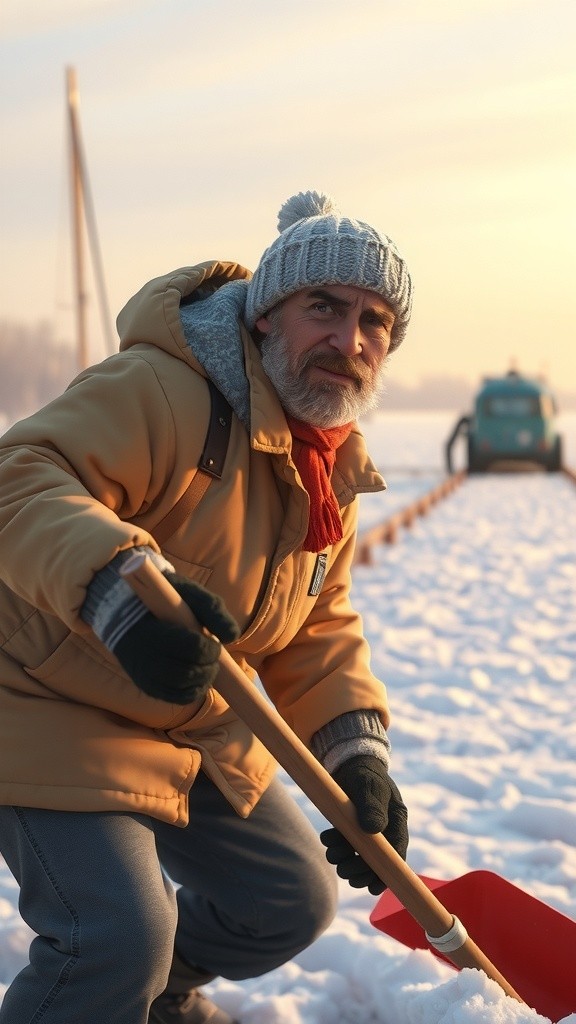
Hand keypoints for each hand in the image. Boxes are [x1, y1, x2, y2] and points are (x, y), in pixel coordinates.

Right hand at [113, 574, 238, 703]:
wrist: (123, 611)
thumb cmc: (162, 598)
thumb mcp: (187, 592)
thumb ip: (212, 609)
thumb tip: (232, 637)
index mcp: (154, 629)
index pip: (191, 648)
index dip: (210, 649)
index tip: (215, 643)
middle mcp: (144, 656)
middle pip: (187, 673)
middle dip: (209, 668)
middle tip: (214, 658)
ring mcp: (142, 674)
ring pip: (180, 690)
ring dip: (202, 682)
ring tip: (208, 668)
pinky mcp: (145, 685)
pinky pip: (172, 698)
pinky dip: (190, 692)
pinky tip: (198, 680)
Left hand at [320, 754, 408, 894]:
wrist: (348, 762)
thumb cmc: (363, 772)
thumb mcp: (367, 785)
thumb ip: (371, 805)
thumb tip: (374, 830)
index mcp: (397, 820)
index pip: (397, 854)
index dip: (386, 874)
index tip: (373, 887)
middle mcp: (385, 829)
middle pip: (376, 863)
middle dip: (358, 869)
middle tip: (342, 868)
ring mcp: (368, 831)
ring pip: (359, 859)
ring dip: (344, 861)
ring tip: (331, 851)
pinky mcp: (352, 830)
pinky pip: (345, 849)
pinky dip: (335, 848)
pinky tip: (327, 839)